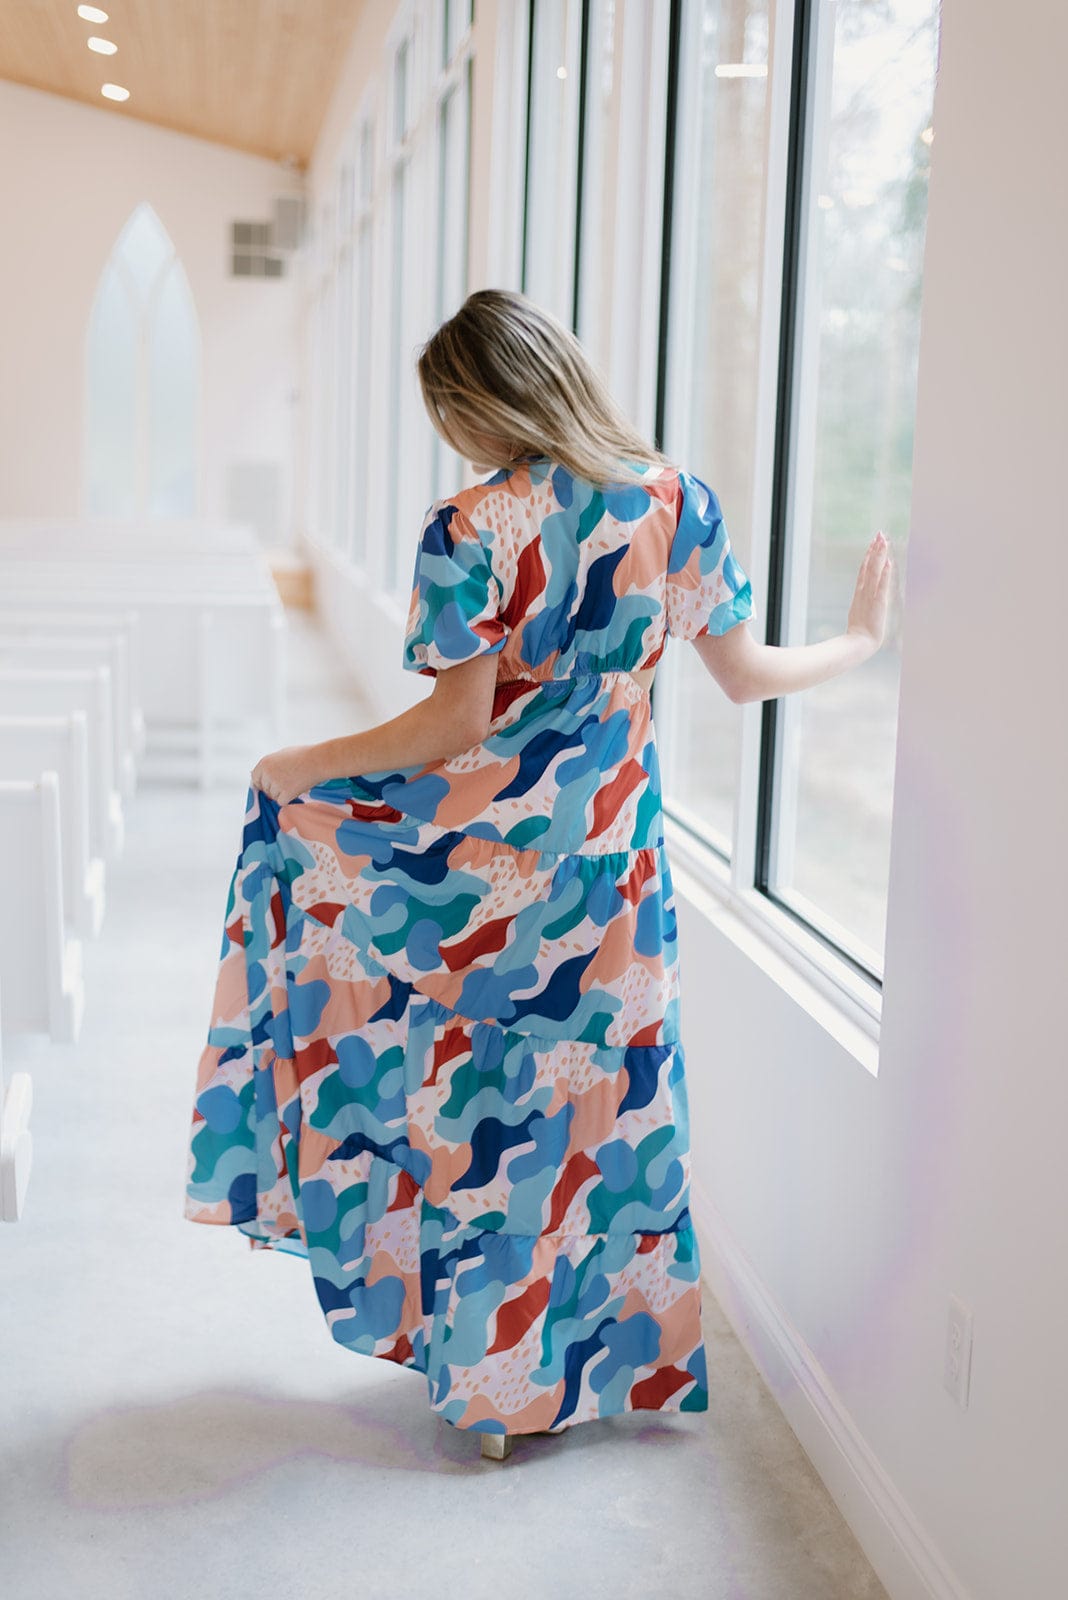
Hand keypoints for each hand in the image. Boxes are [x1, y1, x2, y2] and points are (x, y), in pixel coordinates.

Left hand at [250, 744, 322, 804]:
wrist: (318, 760)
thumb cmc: (303, 755)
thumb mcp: (281, 755)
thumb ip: (270, 765)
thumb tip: (263, 775)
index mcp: (264, 763)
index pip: (255, 779)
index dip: (263, 783)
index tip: (270, 784)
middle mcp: (267, 774)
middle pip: (265, 789)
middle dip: (274, 789)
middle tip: (287, 783)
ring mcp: (276, 784)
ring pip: (273, 797)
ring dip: (282, 794)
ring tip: (294, 784)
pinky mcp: (285, 794)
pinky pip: (281, 802)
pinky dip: (288, 799)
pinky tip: (296, 790)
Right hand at [846, 531, 892, 652]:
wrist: (858, 644)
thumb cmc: (858, 634)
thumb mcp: (859, 615)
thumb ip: (860, 606)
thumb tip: (860, 602)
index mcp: (860, 593)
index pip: (865, 569)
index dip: (869, 555)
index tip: (873, 542)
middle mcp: (865, 591)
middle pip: (870, 566)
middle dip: (875, 549)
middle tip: (879, 533)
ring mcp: (870, 596)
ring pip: (875, 571)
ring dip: (879, 555)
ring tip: (883, 540)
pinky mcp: (878, 603)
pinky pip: (882, 585)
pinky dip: (885, 573)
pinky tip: (888, 562)